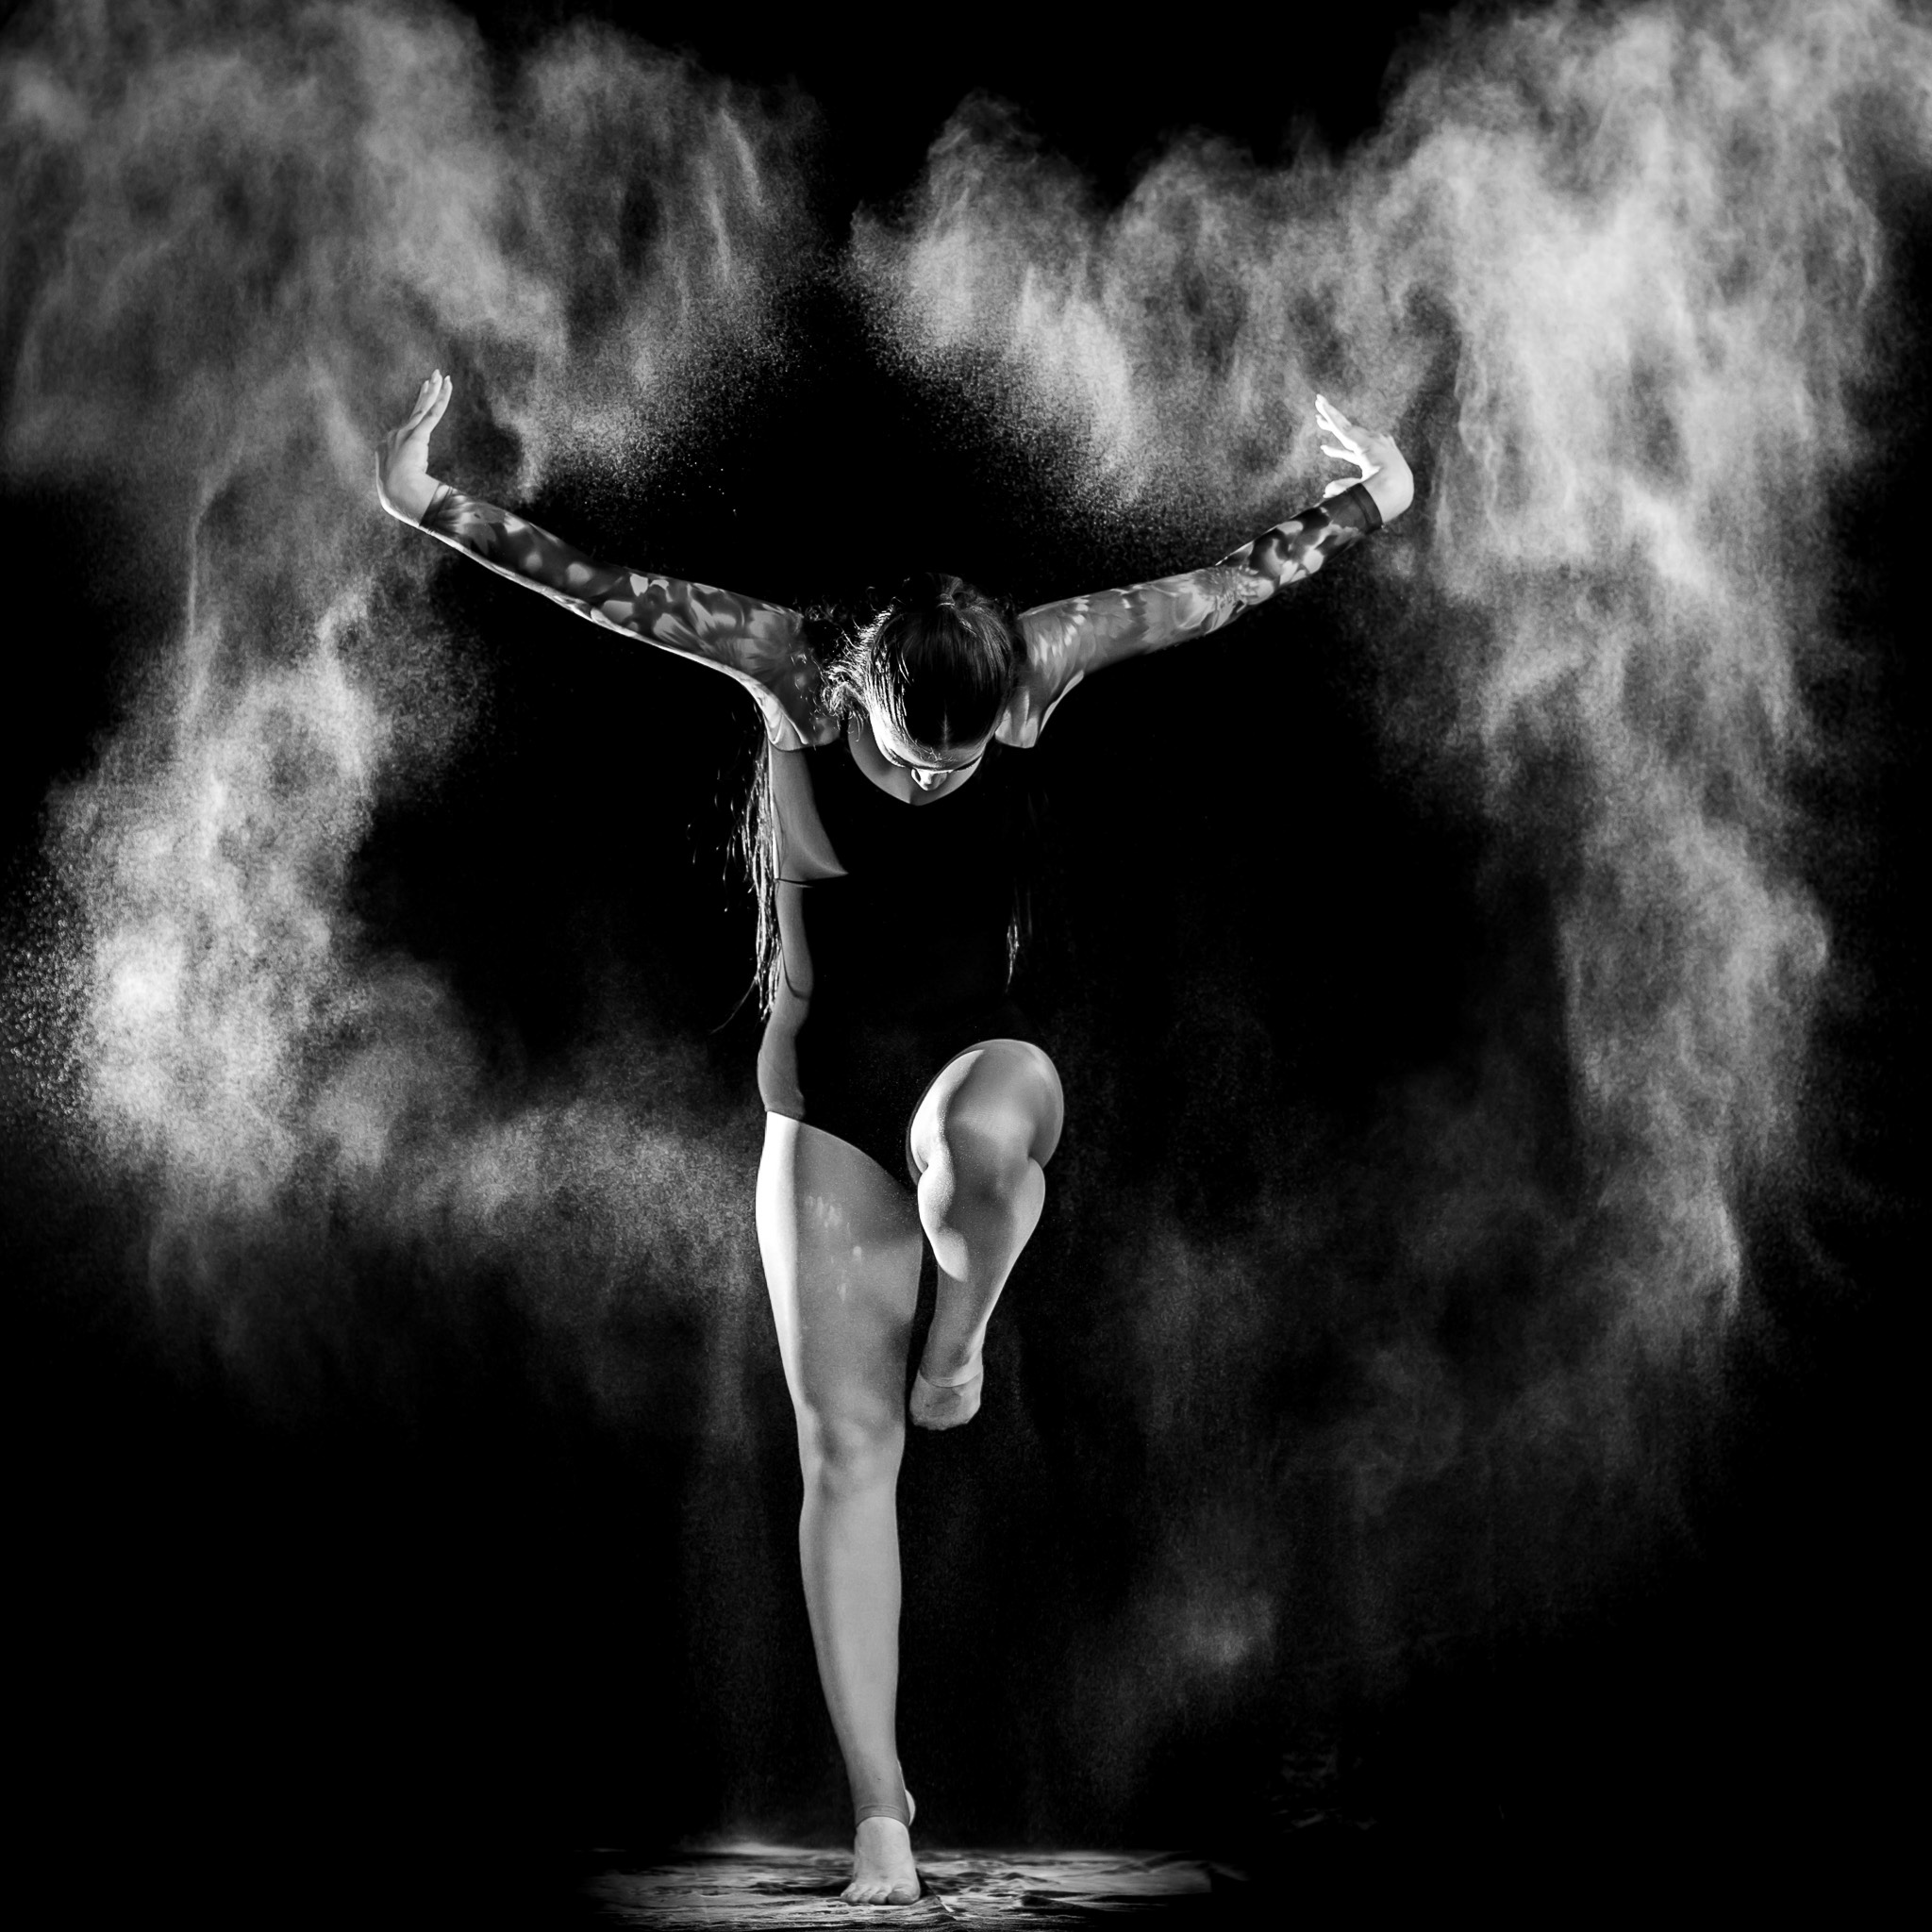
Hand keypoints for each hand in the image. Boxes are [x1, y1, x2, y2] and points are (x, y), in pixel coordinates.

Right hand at [377, 369, 451, 522]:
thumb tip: (422, 491)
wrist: (396, 495)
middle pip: (415, 410)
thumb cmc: (400, 498)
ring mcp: (405, 434)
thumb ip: (410, 481)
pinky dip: (441, 399)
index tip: (426, 400)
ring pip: (423, 407)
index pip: (408, 426)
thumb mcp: (403, 486)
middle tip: (432, 378)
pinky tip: (446, 386)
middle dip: (425, 393)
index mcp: (389, 446)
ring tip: (441, 375)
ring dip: (433, 390)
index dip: (419, 413)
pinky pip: (432, 413)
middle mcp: (395, 435)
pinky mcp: (417, 436)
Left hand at [1315, 394, 1412, 522]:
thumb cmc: (1383, 496)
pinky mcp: (1356, 435)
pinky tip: (1320, 402)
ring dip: (1329, 415)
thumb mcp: (1361, 493)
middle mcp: (1373, 444)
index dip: (1338, 451)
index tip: (1325, 449)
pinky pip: (1339, 424)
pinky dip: (1329, 413)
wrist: (1395, 487)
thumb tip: (1325, 491)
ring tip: (1318, 403)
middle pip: (1347, 435)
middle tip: (1320, 420)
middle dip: (1334, 426)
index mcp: (1375, 459)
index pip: (1351, 454)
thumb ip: (1344, 489)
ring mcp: (1367, 438)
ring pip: (1342, 425)